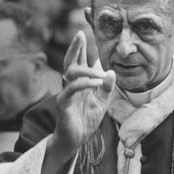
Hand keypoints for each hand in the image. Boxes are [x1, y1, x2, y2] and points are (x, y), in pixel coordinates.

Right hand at [53, 31, 114, 154]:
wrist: (76, 140)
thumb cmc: (86, 120)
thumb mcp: (101, 102)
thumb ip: (106, 87)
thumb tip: (111, 70)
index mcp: (80, 83)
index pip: (79, 61)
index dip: (81, 48)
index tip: (85, 32)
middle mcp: (71, 85)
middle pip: (70, 61)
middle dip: (75, 48)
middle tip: (79, 34)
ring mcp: (66, 93)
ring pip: (69, 73)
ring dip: (85, 69)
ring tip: (100, 73)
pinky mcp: (63, 104)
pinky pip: (71, 89)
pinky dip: (84, 84)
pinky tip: (96, 82)